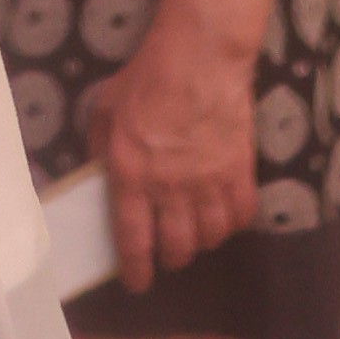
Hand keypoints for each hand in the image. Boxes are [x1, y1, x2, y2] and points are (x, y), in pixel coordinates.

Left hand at [85, 10, 259, 288]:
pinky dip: (232, 224)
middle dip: (169, 259)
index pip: (133, 241)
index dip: (135, 270)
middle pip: (176, 247)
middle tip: (166, 255)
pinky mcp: (239, 172)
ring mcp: (209, 183)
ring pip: (209, 238)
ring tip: (193, 236)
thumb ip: (101, 148)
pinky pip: (240, 216)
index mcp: (131, 175)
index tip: (137, 282)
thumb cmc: (145, 78)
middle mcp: (170, 189)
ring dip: (200, 243)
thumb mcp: (106, 110)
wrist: (199, 56)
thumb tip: (99, 176)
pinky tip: (223, 218)